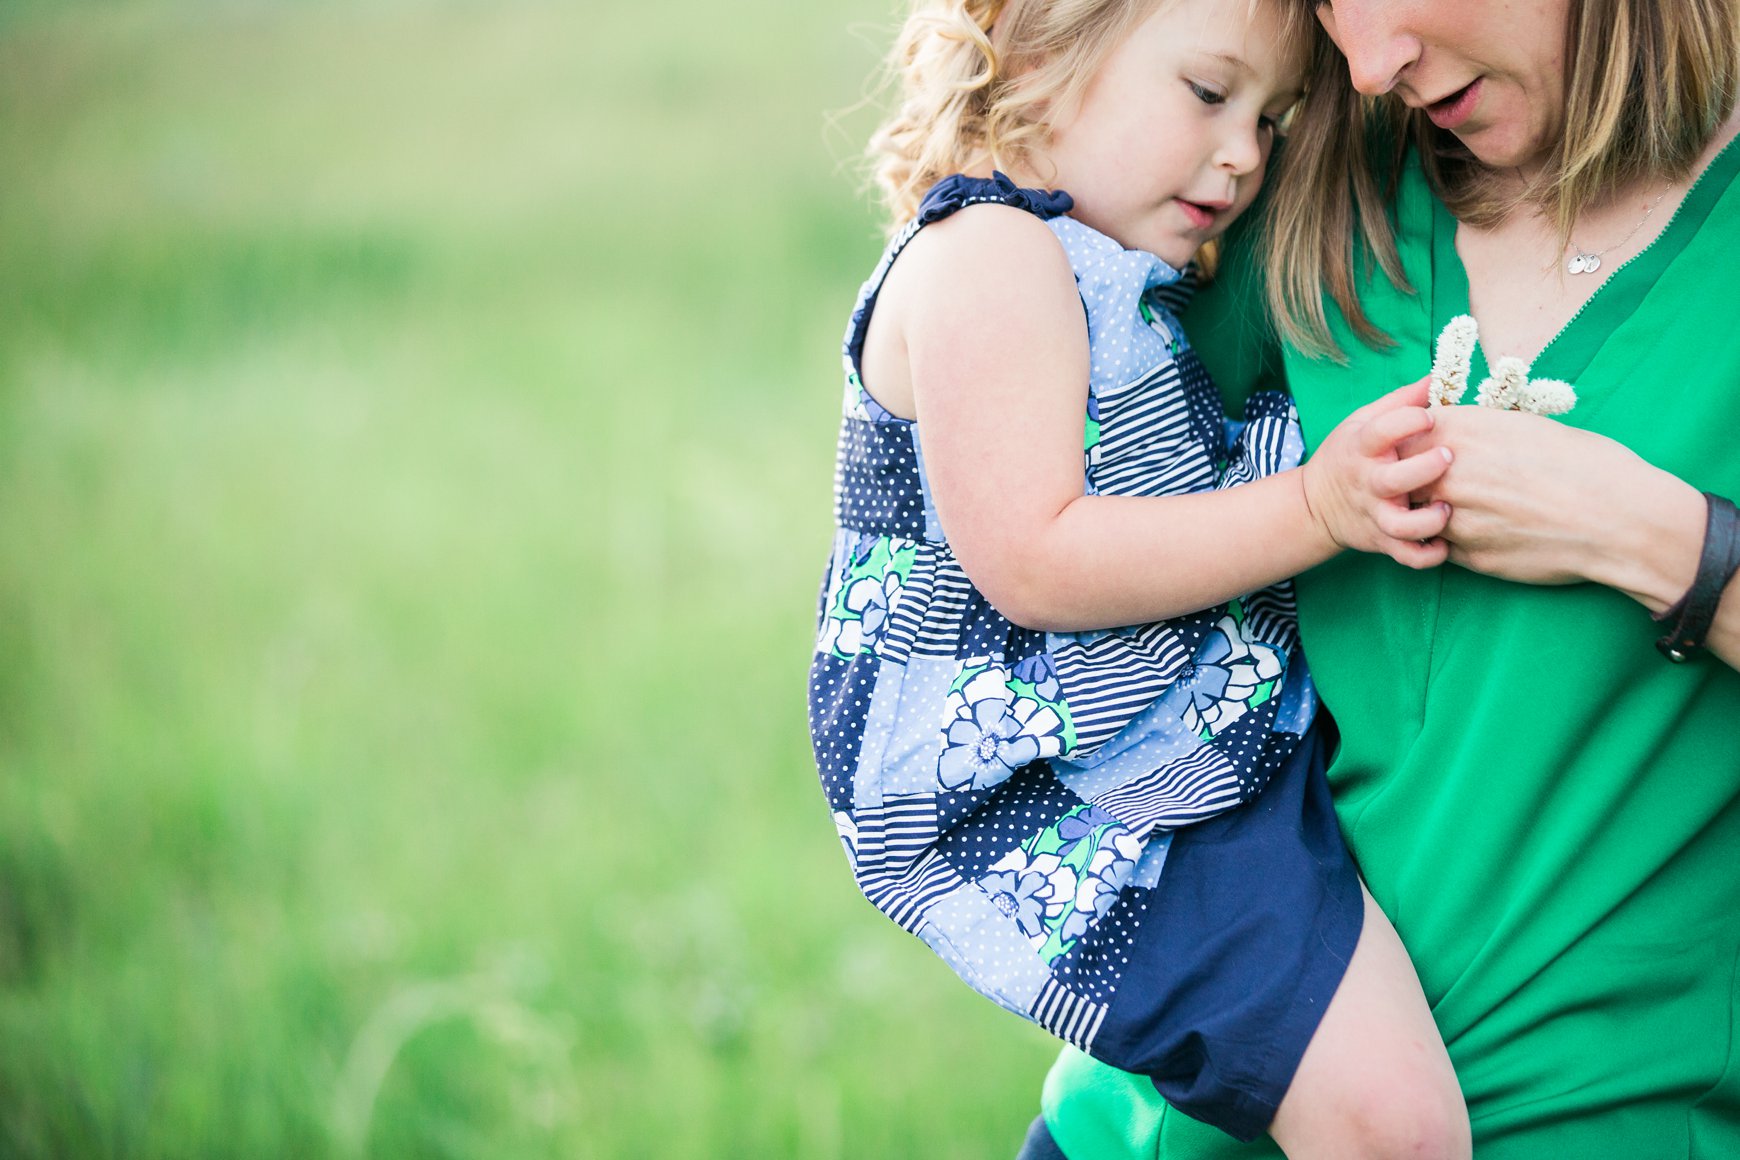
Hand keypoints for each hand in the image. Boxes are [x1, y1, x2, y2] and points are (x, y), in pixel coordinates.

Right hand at [1301, 378, 1453, 568]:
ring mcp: (1375, 515)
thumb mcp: (1362, 421)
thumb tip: (1437, 376)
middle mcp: (1368, 483)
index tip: (1429, 416)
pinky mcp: (1382, 541)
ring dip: (1430, 520)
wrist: (1315, 506)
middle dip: (1426, 469)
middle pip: (1394, 480)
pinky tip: (1445, 542)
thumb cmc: (1348, 456)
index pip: (1382, 431)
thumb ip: (1400, 401)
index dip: (1409, 421)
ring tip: (1446, 507)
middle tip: (1448, 458)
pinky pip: (1407, 556)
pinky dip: (1428, 555)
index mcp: (1362, 448)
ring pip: (1402, 526)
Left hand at [1404, 405, 1703, 603]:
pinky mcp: (1467, 555)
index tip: (1421, 448)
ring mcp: (1452, 518)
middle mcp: (1446, 473)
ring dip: (1428, 512)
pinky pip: (1443, 545)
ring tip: (1469, 508)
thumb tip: (1453, 432)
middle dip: (1409, 479)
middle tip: (1433, 481)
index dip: (1411, 444)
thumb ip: (1477, 431)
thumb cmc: (1585, 464)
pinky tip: (1487, 533)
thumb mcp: (1525, 427)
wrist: (1619, 519)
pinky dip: (1454, 540)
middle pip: (1398, 475)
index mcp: (1461, 432)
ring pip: (1414, 515)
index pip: (1402, 434)